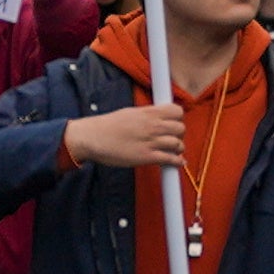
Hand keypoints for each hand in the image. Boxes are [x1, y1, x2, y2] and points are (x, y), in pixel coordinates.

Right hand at [60, 103, 187, 174]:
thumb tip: (157, 117)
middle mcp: (152, 125)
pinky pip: (170, 159)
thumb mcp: (129, 113)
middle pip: (180, 128)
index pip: (176, 111)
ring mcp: (150, 141)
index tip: (174, 123)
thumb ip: (146, 115)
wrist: (93, 138)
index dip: (178, 118)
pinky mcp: (147, 157)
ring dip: (178, 149)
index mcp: (147, 113)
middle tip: (172, 138)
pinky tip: (177, 162)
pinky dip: (177, 162)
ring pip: (178, 144)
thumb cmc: (107, 126)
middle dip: (179, 134)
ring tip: (173, 151)